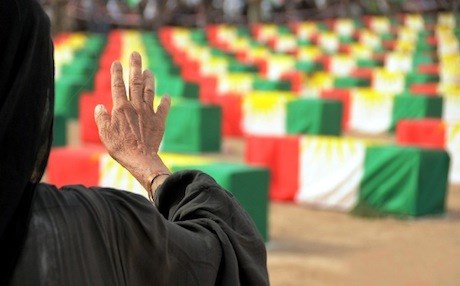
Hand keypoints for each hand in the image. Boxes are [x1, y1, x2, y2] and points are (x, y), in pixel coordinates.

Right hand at [94, 52, 170, 197]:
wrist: (141, 159)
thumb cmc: (120, 148)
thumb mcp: (105, 134)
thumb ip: (102, 119)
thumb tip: (100, 107)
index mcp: (121, 108)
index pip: (118, 85)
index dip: (117, 73)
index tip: (117, 62)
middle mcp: (136, 106)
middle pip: (135, 82)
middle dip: (135, 66)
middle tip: (135, 54)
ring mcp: (149, 113)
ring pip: (150, 91)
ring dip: (150, 79)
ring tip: (149, 70)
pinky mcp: (159, 121)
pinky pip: (163, 108)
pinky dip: (166, 101)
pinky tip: (167, 96)